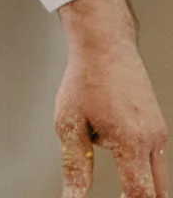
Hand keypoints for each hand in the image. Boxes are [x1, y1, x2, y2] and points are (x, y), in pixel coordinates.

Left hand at [55, 0, 167, 197]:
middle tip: (116, 196)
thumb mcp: (69, 122)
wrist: (105, 45)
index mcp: (132, 142)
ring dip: (137, 182)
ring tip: (113, 172)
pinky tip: (113, 142)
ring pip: (157, 176)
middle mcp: (153, 140)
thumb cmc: (84, 80)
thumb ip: (76, 164)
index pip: (140, 194)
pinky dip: (138, 164)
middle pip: (156, 192)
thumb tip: (74, 197)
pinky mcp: (157, 127)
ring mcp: (159, 134)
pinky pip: (154, 158)